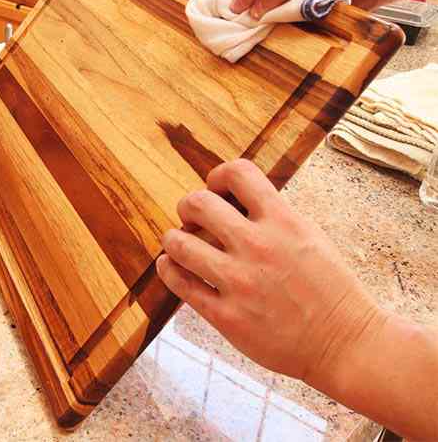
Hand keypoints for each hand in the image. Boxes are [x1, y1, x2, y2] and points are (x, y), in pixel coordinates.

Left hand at [156, 159, 378, 383]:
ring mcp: (241, 282)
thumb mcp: (310, 237)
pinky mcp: (228, 316)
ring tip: (181, 245)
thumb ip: (273, 216)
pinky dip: (169, 269)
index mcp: (284, 223)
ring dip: (175, 239)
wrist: (349, 346)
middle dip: (190, 207)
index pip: (238, 172)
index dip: (219, 176)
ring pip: (179, 243)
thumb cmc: (330, 290)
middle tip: (194, 220)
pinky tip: (172, 266)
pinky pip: (180, 283)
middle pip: (198, 203)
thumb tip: (231, 197)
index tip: (217, 190)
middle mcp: (259, 247)